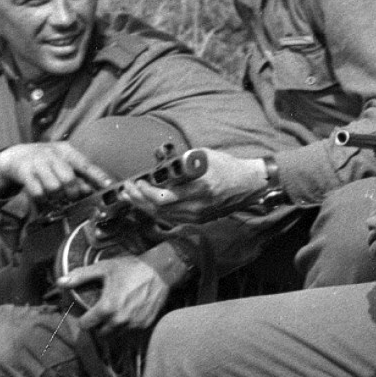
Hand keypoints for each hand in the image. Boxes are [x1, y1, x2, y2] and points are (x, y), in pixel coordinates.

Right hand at [0, 142, 112, 208]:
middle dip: (73, 192)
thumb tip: (91, 189)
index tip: (109, 186)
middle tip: (71, 197)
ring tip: (56, 196)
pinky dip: (43, 199)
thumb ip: (77, 174)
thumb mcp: (63, 161)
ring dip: (57, 197)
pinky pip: (38, 192)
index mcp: (66, 151)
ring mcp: (37, 164)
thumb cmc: (46, 160)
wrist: (15, 156)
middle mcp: (52, 155)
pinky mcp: (24, 173)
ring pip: (54, 187)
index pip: (86, 164)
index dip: (98, 176)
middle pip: (69, 179)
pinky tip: (43, 197)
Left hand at [57, 256, 170, 334]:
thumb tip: (60, 282)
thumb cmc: (131, 268)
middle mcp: (119, 320)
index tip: (88, 313)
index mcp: (106, 308)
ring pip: (115, 335)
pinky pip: (130, 332)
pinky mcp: (145, 324)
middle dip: (98, 325)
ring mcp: (133, 324)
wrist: (160, 270)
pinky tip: (128, 314)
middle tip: (101, 314)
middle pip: (100, 333)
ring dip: (112, 328)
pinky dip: (127, 326)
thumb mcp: (104, 268)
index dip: (84, 319)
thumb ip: (81, 276)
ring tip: (114, 315)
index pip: (86, 325)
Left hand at [122, 149, 266, 222]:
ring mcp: (197, 216)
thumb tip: (159, 165)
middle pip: (158, 209)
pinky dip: (157, 212)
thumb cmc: (227, 167)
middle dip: (138, 200)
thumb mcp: (203, 157)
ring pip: (163, 216)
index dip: (144, 192)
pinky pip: (172, 218)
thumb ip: (181, 162)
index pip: (162, 198)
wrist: (248, 184)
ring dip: (144, 207)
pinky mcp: (199, 220)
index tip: (136, 182)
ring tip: (131, 197)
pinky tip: (148, 204)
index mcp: (198, 189)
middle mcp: (196, 206)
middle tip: (127, 190)